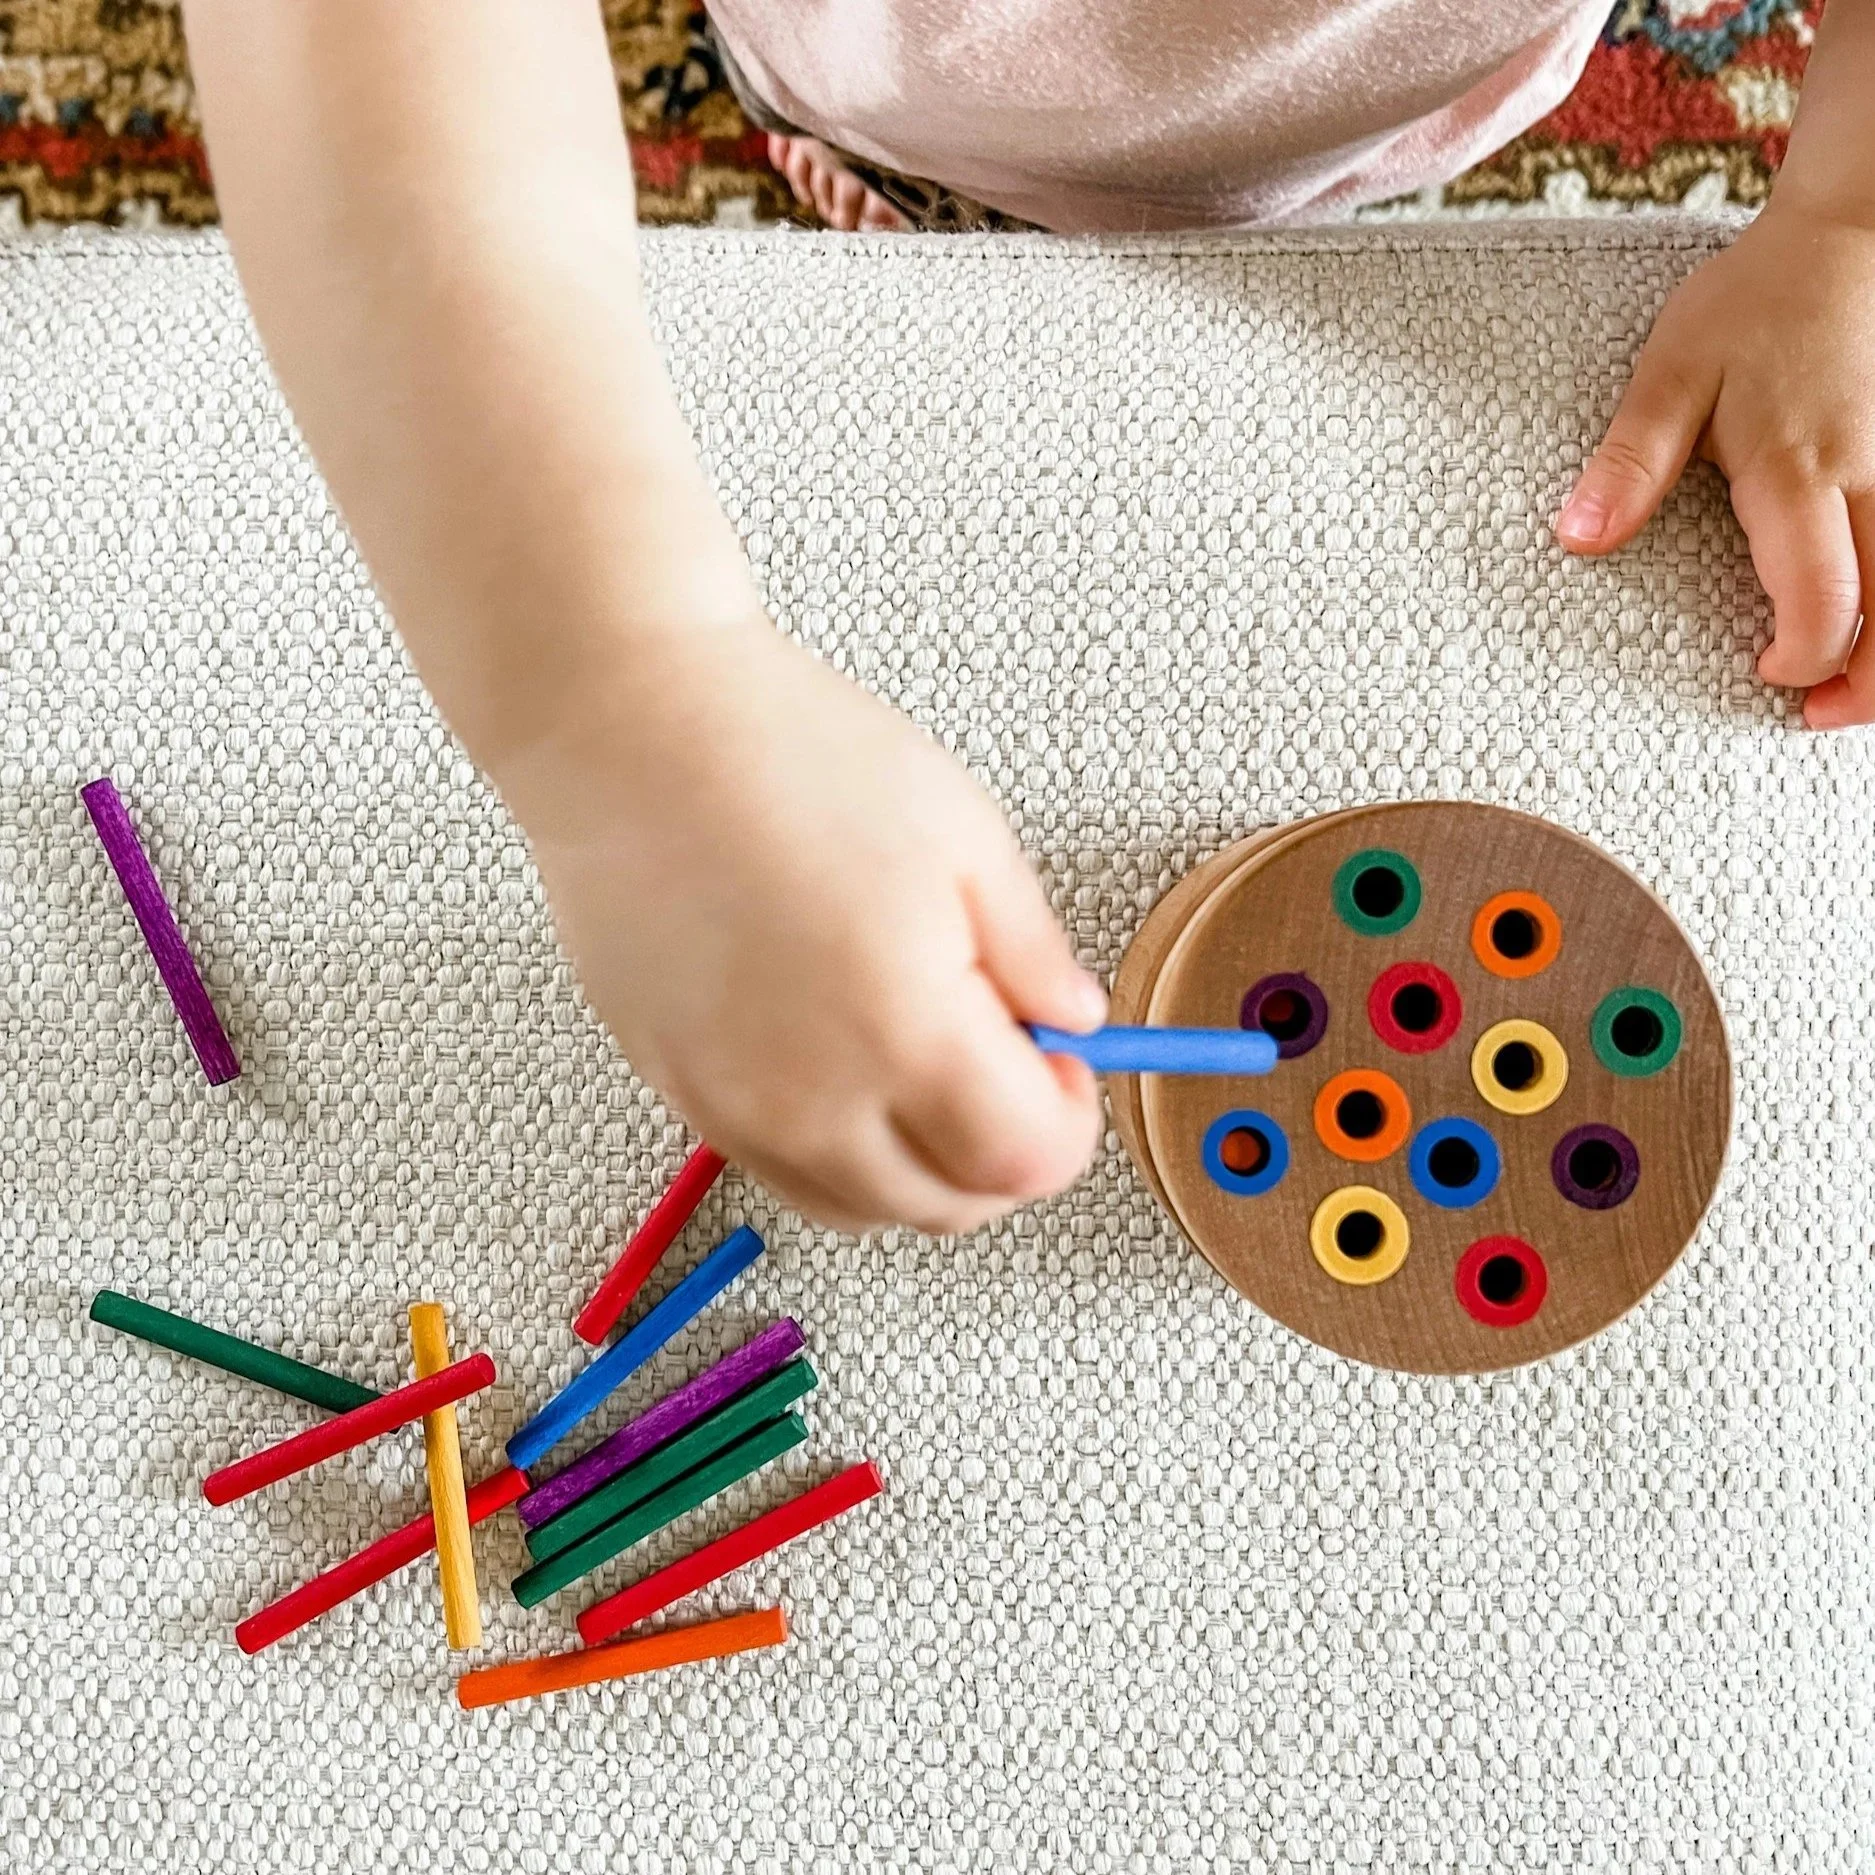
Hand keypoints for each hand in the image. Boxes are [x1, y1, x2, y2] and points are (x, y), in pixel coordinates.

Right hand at [505, 613, 1107, 1233]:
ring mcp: (734, 1109)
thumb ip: (1033, 952)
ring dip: (921, 1169)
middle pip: (948, 1210)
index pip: (1026, 1163)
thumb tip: (1073, 1020)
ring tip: (922, 1064)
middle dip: (1005, 1156)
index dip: (1070, 1124)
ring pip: (862, 1210)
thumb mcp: (964, 834)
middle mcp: (814, 1102)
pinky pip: (780, 1172)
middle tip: (1009, 1068)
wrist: (632, 732)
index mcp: (905, 1035)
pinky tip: (844, 1064)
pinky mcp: (679, 1092)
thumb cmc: (786, 758)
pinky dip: (837, 1152)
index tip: (1066, 1067)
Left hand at [1556, 202, 1874, 725]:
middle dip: (1868, 685)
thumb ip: (1629, 462)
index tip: (1762, 668)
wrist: (1855, 233)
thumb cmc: (1756, 305)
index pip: (1825, 604)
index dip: (1800, 658)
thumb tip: (1578, 539)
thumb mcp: (1672, 374)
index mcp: (1803, 477)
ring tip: (1854, 684)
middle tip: (1816, 713)